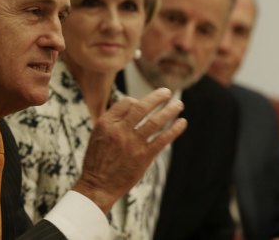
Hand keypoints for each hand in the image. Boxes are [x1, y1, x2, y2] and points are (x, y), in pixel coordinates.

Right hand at [72, 87, 186, 213]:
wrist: (97, 185)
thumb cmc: (97, 160)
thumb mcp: (97, 135)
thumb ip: (112, 121)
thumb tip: (132, 106)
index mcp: (105, 123)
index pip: (126, 103)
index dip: (137, 100)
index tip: (143, 102)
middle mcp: (119, 131)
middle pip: (142, 107)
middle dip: (157, 97)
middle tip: (167, 92)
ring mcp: (132, 144)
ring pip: (155, 122)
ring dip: (169, 111)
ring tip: (179, 104)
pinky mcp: (143, 157)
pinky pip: (162, 140)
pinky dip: (174, 130)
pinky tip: (182, 122)